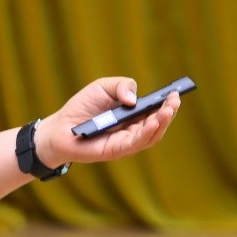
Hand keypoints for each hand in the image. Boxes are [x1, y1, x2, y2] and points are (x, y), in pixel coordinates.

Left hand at [33, 77, 179, 168]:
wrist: (61, 127)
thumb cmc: (83, 107)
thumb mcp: (103, 87)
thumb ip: (121, 86)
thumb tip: (133, 99)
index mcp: (133, 115)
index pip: (156, 110)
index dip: (167, 103)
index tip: (176, 93)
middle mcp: (134, 129)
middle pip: (158, 123)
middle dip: (168, 112)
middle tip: (175, 100)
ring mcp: (127, 141)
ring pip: (151, 135)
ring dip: (162, 122)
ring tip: (168, 110)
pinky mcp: (117, 150)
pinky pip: (136, 143)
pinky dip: (146, 133)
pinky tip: (153, 122)